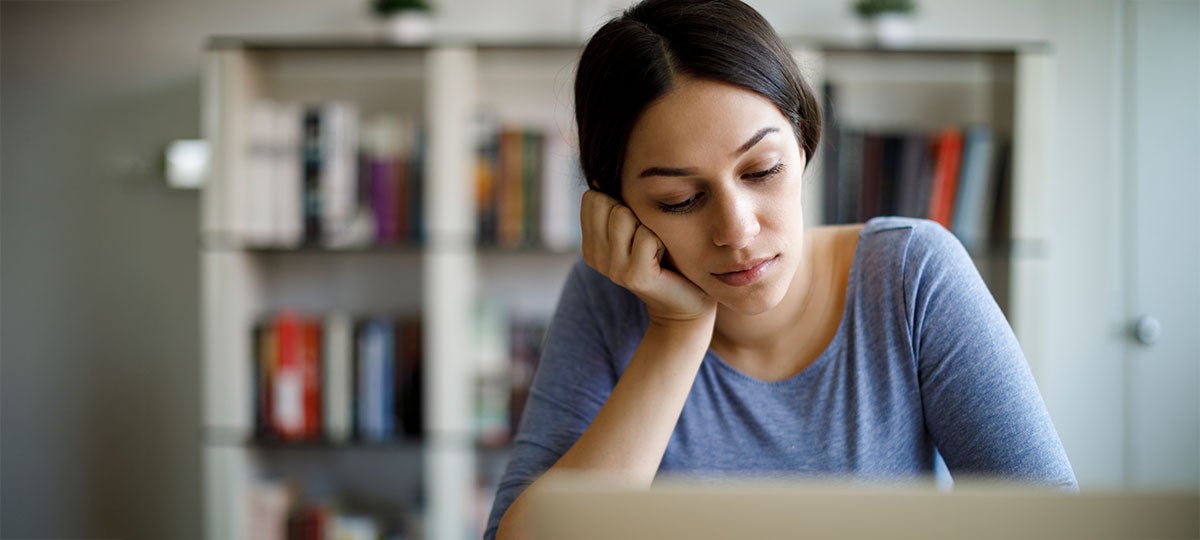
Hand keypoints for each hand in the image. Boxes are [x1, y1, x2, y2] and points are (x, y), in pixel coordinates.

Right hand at [580, 190, 715, 324]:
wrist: (685, 302)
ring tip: (655, 246)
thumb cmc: (666, 257)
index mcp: (590, 244)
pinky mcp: (633, 276)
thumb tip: (599, 174)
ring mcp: (612, 269)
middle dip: (632, 211)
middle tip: (647, 237)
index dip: (618, 201)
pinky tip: (664, 258)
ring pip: (623, 215)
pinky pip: (647, 236)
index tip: (635, 225)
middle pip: (606, 203)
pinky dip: (662, 240)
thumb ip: (618, 205)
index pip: (591, 198)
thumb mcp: (636, 227)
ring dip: (647, 225)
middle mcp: (594, 257)